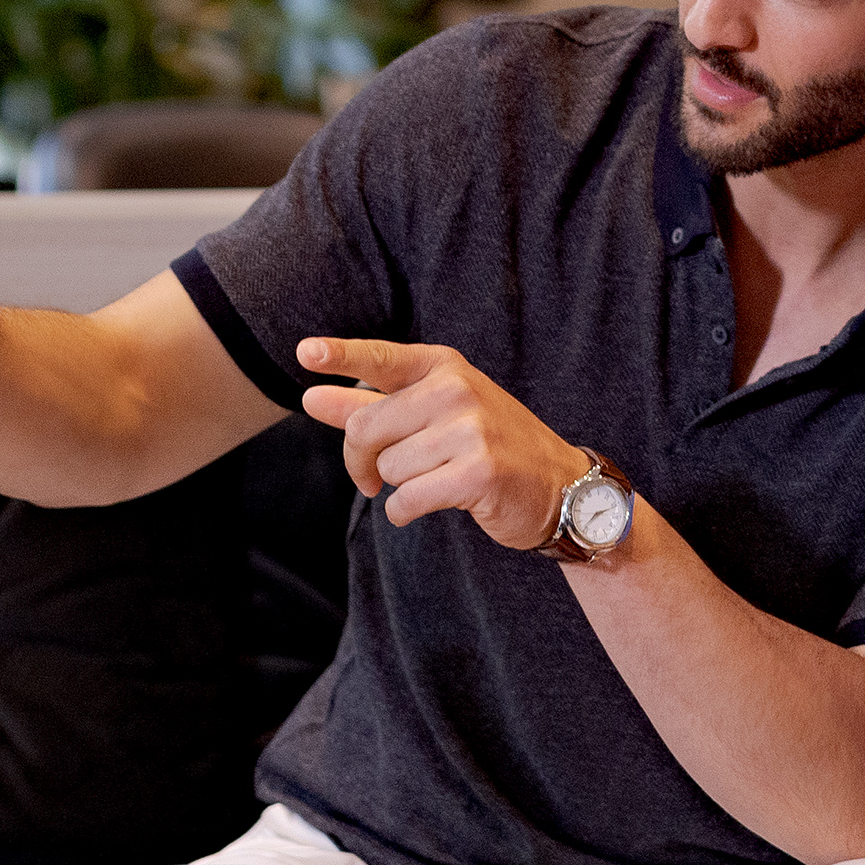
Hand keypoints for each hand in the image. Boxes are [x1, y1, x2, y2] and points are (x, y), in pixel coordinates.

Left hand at [298, 337, 592, 548]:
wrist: (560, 485)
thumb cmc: (489, 446)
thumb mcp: (433, 415)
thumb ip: (371, 405)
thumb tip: (310, 398)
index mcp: (444, 367)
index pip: (381, 358)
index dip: (340, 356)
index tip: (304, 352)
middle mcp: (456, 389)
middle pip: (365, 426)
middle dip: (361, 460)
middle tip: (373, 476)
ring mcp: (470, 429)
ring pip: (388, 468)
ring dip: (399, 486)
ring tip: (435, 479)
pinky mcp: (477, 471)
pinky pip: (406, 499)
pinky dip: (407, 512)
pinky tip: (433, 503)